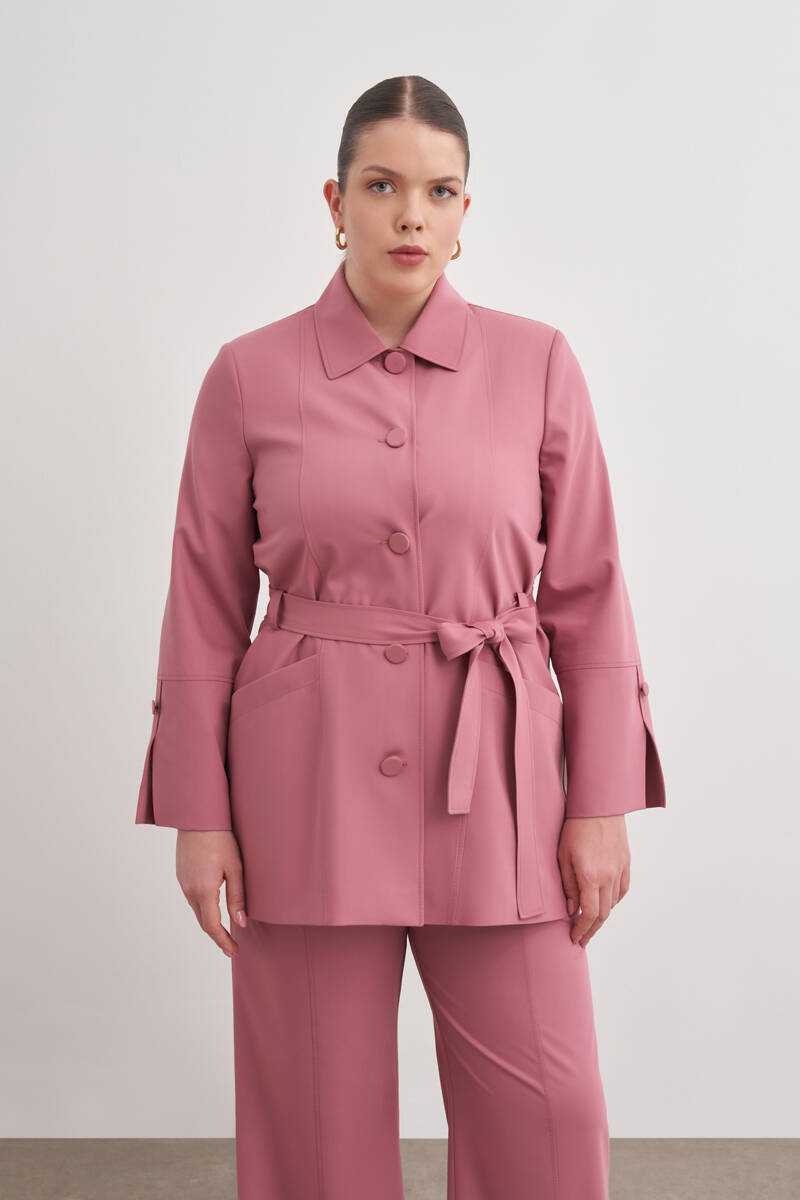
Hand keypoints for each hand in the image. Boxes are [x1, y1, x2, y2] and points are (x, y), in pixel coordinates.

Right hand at [175, 830, 247, 956]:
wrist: (197, 817)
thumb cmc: (220, 838)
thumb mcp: (235, 868)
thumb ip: (237, 897)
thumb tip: (241, 923)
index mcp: (203, 890)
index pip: (212, 926)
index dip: (223, 941)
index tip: (234, 951)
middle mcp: (189, 890)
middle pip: (202, 922)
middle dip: (217, 936)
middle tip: (231, 946)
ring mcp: (183, 883)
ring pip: (196, 911)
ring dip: (209, 922)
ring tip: (225, 930)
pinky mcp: (181, 875)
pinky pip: (192, 899)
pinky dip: (203, 908)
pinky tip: (213, 907)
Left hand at [557, 815, 629, 946]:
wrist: (598, 805)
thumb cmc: (575, 827)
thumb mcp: (563, 856)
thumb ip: (568, 884)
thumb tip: (571, 908)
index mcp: (590, 876)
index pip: (588, 914)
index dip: (581, 930)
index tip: (575, 938)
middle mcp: (608, 876)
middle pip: (603, 914)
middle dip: (591, 930)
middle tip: (581, 939)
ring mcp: (620, 870)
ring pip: (613, 903)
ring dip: (601, 917)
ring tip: (590, 923)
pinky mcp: (626, 863)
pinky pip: (622, 890)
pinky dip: (613, 901)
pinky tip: (604, 904)